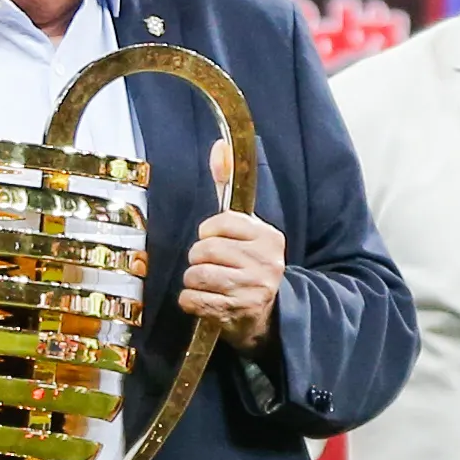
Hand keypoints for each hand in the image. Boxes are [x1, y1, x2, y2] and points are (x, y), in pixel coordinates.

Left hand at [179, 142, 282, 347]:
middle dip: (198, 258)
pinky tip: (204, 299)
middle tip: (209, 265)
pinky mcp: (239, 313)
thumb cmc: (248, 263)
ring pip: (197, 275)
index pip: (219, 224)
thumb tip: (219, 145)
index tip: (215, 240)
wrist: (268, 313)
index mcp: (268, 237)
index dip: (208, 233)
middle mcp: (266, 262)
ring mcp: (253, 289)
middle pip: (204, 250)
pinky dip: (190, 301)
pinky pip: (193, 300)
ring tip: (207, 283)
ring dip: (193, 281)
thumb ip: (228, 185)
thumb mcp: (245, 226)